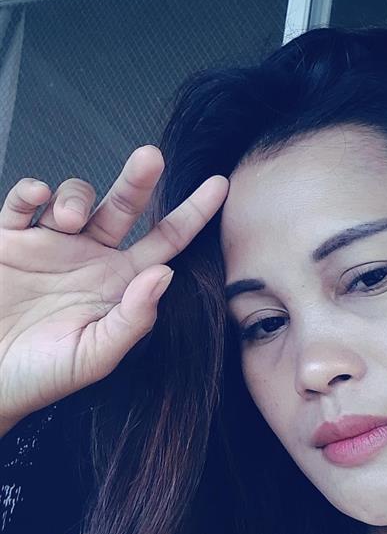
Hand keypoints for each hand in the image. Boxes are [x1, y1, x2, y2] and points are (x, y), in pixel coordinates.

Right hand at [0, 145, 228, 431]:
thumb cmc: (43, 376)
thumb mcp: (96, 356)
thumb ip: (134, 319)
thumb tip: (165, 275)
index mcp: (118, 284)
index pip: (163, 243)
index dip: (192, 214)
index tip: (219, 185)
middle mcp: (90, 258)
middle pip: (124, 207)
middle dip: (139, 180)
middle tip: (151, 158)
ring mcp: (51, 245)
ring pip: (76, 197)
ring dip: (77, 196)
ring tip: (69, 220)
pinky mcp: (10, 240)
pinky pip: (23, 203)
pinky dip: (31, 192)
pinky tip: (37, 197)